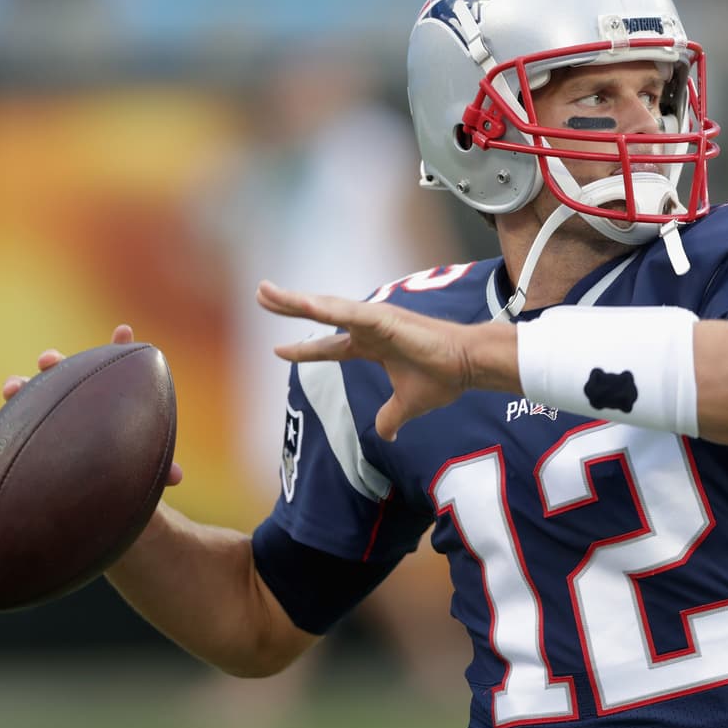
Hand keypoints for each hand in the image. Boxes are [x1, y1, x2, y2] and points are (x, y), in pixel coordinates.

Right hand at [0, 324, 184, 485]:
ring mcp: (39, 417)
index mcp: (100, 398)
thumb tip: (177, 477)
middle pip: (58, 373)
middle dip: (53, 363)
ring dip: (16, 386)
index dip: (119, 347)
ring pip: (24, 395)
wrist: (84, 493)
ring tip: (13, 387)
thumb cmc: (114, 468)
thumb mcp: (135, 465)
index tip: (127, 332)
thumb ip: (155, 468)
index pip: (110, 367)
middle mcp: (68, 400)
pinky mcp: (16, 440)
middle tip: (50, 361)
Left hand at [256, 280, 517, 440]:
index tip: (279, 351)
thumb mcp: (407, 404)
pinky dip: (325, 308)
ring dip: (294, 300)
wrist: (467, 366)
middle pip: (320, 316)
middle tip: (260, 293)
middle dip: (289, 305)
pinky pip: (347, 313)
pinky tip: (303, 303)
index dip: (305, 350)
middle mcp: (370, 327)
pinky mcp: (384, 318)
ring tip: (266, 292)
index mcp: (373, 345)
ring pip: (326, 307)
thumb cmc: (443, 378)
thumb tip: (386, 435)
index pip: (330, 347)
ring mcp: (375, 320)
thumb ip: (391, 418)